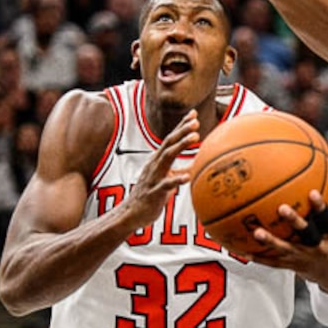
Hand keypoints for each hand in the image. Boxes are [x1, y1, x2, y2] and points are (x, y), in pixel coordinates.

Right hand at [121, 111, 199, 230]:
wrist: (131, 213)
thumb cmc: (151, 194)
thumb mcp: (167, 178)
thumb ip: (180, 169)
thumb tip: (196, 164)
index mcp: (158, 159)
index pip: (171, 138)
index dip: (181, 125)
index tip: (193, 114)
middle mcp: (155, 164)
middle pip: (169, 142)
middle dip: (182, 130)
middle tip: (196, 121)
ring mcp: (154, 176)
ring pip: (167, 157)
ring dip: (181, 145)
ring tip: (195, 137)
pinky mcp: (154, 192)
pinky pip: (166, 185)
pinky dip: (177, 180)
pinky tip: (187, 177)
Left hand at [246, 178, 327, 291]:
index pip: (326, 218)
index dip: (320, 207)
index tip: (313, 193)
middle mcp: (317, 246)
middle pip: (306, 234)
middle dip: (295, 222)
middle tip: (282, 208)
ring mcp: (304, 257)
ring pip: (286, 249)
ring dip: (271, 241)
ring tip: (258, 232)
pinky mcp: (293, 266)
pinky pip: (275, 263)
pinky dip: (261, 258)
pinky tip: (248, 252)